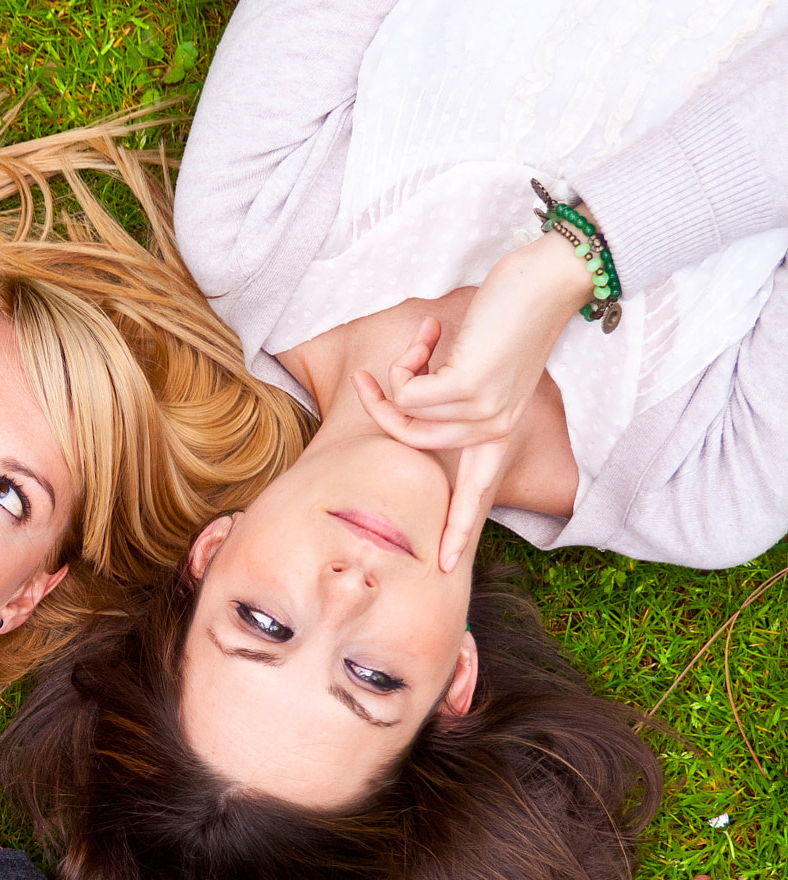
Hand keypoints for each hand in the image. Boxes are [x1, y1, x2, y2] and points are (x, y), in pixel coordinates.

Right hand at [350, 233, 592, 569]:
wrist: (544, 281)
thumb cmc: (510, 318)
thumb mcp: (484, 369)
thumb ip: (455, 397)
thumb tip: (409, 408)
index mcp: (500, 433)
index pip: (477, 494)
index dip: (457, 530)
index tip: (444, 566)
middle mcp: (493, 430)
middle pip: (414, 443)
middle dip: (380, 408)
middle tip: (367, 379)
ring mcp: (481, 412)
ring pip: (405, 418)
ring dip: (396, 376)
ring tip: (420, 339)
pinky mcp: (466, 389)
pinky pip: (407, 394)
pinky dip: (406, 362)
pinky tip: (428, 334)